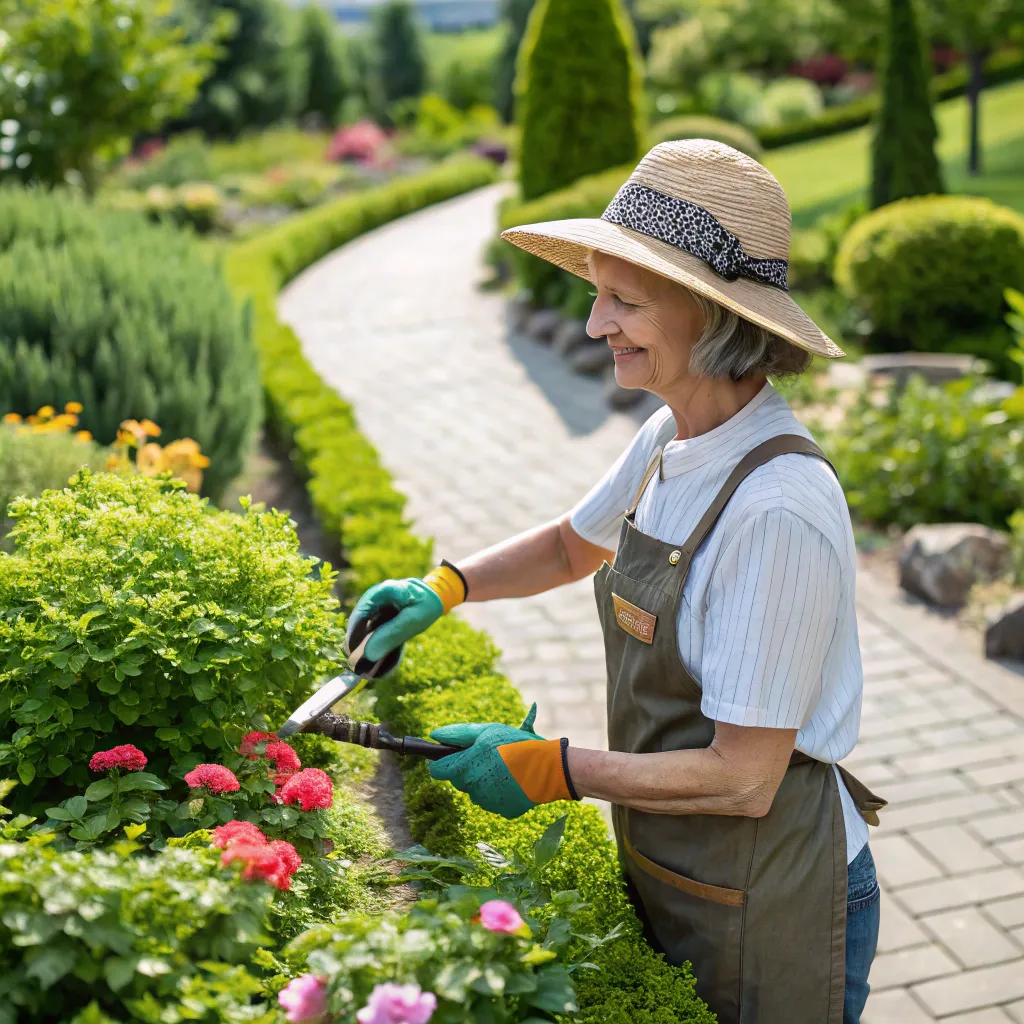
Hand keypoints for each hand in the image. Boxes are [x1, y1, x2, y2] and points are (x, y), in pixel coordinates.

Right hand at [350, 563, 466, 662]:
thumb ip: (392, 635)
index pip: (362, 612)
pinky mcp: (377, 608)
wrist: (433, 595)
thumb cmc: (426, 605)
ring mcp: (375, 600)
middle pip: (358, 617)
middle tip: (354, 660)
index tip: (352, 652)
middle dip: (355, 639)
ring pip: (361, 621)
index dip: (354, 633)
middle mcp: (376, 593)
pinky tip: (369, 650)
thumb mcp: (414, 621)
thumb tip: (369, 654)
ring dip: (360, 639)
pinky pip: (368, 623)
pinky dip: (368, 637)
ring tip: (360, 659)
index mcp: (385, 590)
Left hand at [428, 704, 576, 818]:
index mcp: (465, 767)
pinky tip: (513, 781)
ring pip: (477, 792)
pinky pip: (494, 801)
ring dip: (484, 782)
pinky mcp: (503, 811)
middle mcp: (473, 788)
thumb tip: (434, 736)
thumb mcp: (487, 731)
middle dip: (468, 770)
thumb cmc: (516, 744)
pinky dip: (500, 792)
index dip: (442, 763)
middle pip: (459, 781)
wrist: (548, 767)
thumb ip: (459, 734)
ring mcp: (488, 802)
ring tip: (504, 768)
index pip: (438, 771)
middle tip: (488, 758)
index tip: (451, 757)